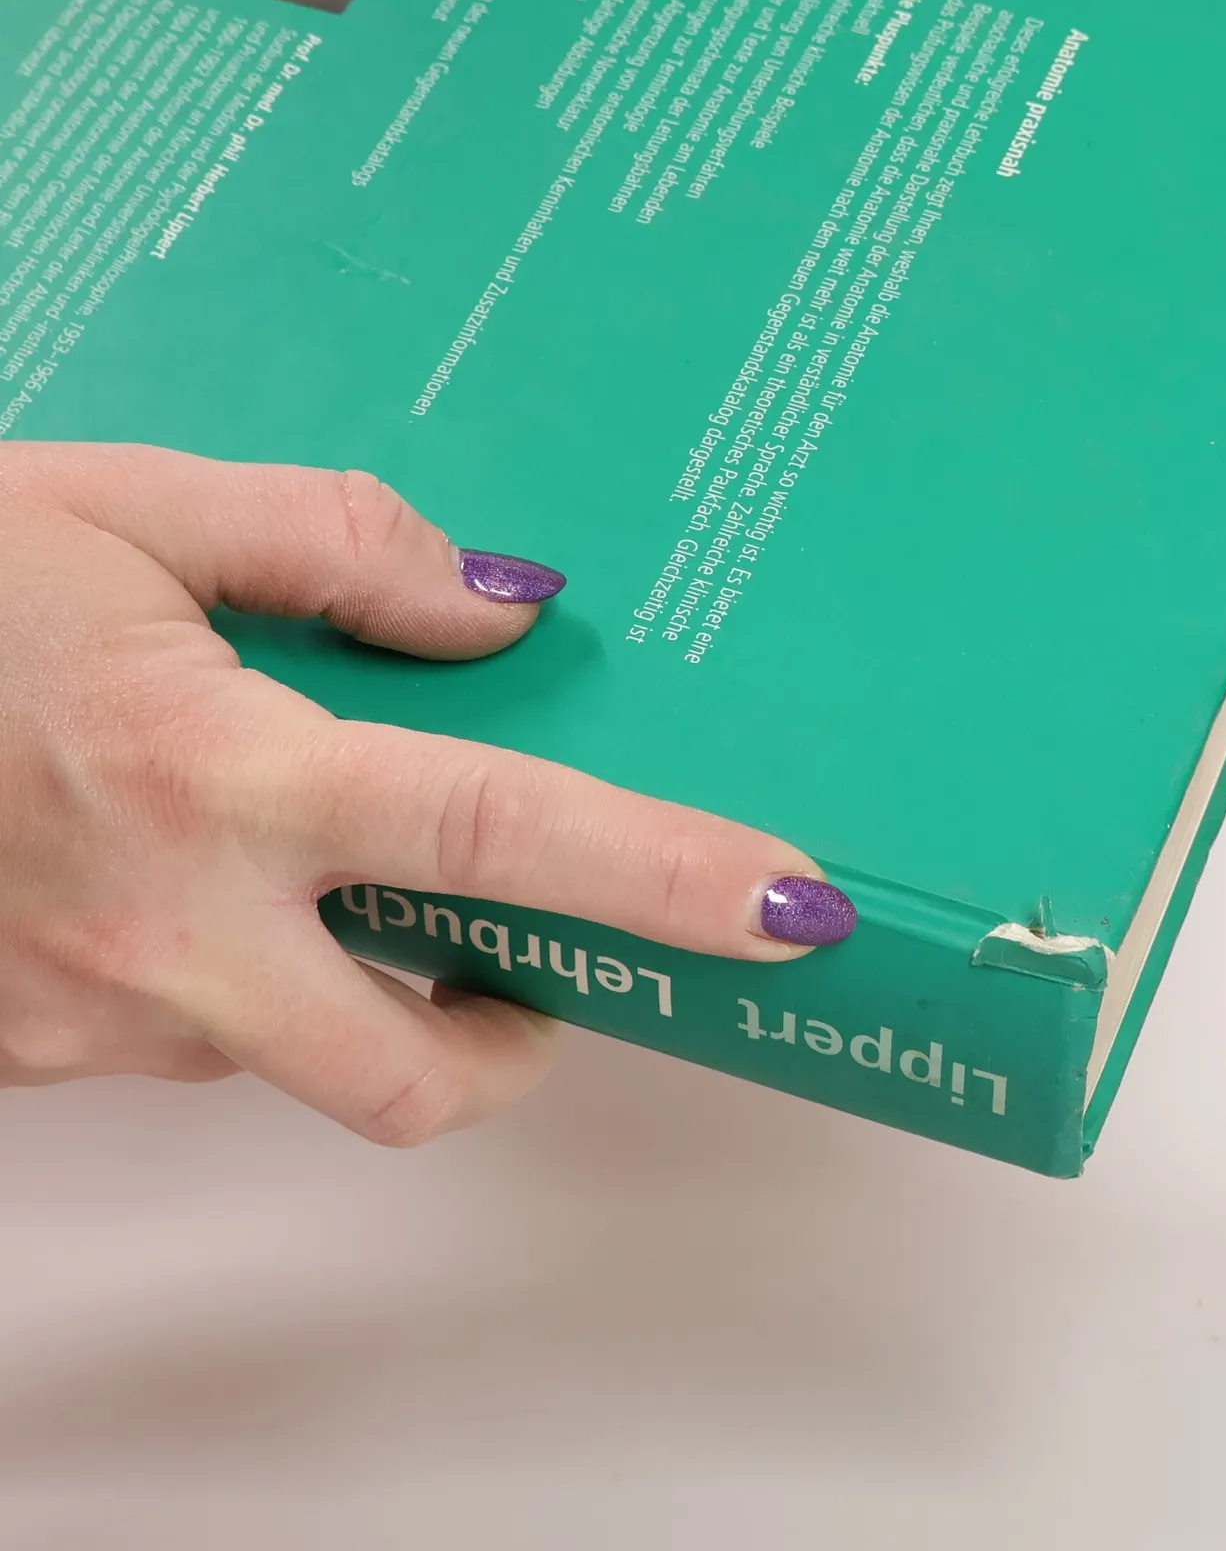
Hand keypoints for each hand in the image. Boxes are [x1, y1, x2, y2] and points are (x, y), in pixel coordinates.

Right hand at [0, 446, 852, 1141]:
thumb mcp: (127, 509)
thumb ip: (334, 543)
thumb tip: (499, 605)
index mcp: (218, 777)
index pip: (504, 842)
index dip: (666, 882)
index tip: (791, 913)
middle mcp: (168, 936)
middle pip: (418, 1076)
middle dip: (511, 1038)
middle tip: (534, 955)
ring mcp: (88, 1021)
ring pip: (294, 1052)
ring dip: (353, 979)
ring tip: (319, 853)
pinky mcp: (26, 1057)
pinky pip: (189, 1035)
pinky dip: (236, 968)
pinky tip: (186, 863)